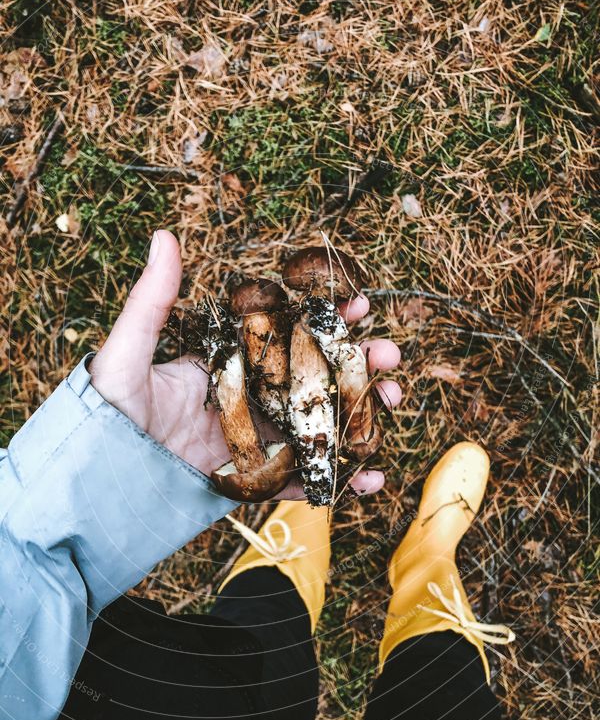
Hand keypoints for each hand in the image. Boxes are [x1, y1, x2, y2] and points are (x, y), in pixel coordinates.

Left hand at [89, 231, 401, 498]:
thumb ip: (153, 302)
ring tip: (393, 402)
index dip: (325, 315)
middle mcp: (249, 396)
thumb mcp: (128, 353)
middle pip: (315, 377)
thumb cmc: (108, 413)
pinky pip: (303, 481)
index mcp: (229, 360)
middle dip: (358, 364)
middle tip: (390, 355)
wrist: (97, 483)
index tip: (358, 299)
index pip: (287, 331)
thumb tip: (163, 236)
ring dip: (362, 415)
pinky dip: (338, 482)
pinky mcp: (256, 479)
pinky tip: (371, 478)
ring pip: (320, 424)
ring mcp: (256, 439)